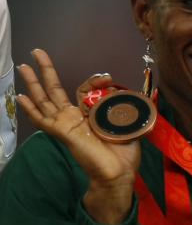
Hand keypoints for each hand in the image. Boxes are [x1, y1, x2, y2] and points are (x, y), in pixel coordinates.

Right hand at [14, 49, 139, 224]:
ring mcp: (66, 124)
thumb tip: (138, 96)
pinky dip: (30, 109)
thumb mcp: (128, 126)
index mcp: (89, 115)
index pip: (84, 90)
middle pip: (55, 90)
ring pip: (45, 100)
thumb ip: (127, 111)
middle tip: (36, 52)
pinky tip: (19, 98)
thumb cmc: (123, 154)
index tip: (108, 77)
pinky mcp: (62, 133)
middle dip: (46, 71)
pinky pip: (42, 120)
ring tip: (22, 66)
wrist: (118, 173)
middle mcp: (74, 118)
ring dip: (33, 83)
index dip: (94, 81)